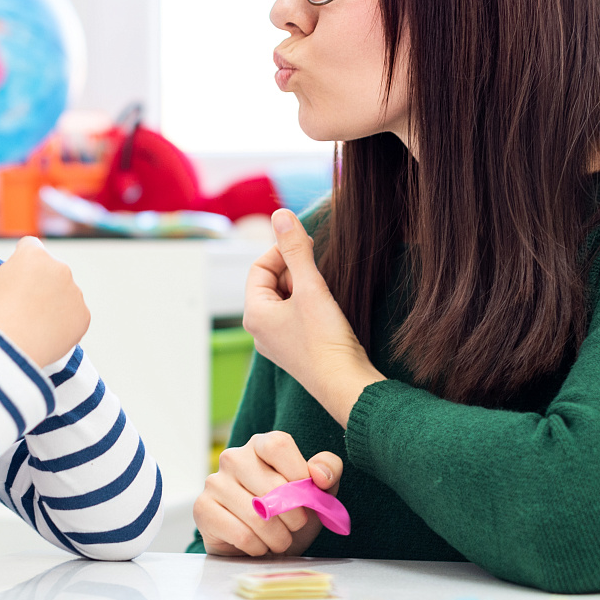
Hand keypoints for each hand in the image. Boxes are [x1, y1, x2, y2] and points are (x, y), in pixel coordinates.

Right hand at [0, 238, 89, 366]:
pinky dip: (63, 321)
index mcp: (35, 254)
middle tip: (21, 302)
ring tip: (33, 319)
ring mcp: (75, 292)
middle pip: (49, 270)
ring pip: (64, 292)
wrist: (11, 346)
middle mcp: (60, 268)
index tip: (14, 276)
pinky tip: (45, 330)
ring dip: (53, 300)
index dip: (20, 260)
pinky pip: (73, 314)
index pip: (30, 247)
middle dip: (39, 281)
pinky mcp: (83, 314)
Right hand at [193, 431, 342, 556]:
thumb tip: (319, 474)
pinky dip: (258, 547)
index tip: (308, 495)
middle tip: (296, 527)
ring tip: (279, 539)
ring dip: (277, 537)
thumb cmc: (291, 513)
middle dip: (294, 516)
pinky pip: (241, 534)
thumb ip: (329, 471)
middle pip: (272, 485)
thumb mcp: (319, 490)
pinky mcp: (202, 509)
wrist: (264, 546)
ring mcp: (214, 482)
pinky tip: (257, 545)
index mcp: (260, 445)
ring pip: (257, 515)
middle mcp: (233, 458)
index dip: (298, 473)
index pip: (278, 445)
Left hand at [243, 209, 384, 426]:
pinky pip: (295, 316)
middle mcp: (259, 330)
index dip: (281, 251)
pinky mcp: (295, 350)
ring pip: (285, 299)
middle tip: (318, 268)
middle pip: (270, 283)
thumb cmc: (325, 340)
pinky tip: (328, 309)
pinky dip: (309, 305)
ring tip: (324, 291)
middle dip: (293, 270)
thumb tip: (280, 214)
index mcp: (254, 314)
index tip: (307, 246)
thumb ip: (296, 249)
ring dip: (303, 287)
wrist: (346, 385)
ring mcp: (276, 342)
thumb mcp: (311, 287)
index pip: (259, 268)